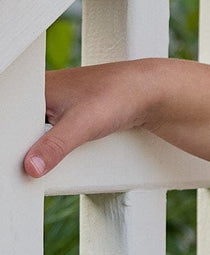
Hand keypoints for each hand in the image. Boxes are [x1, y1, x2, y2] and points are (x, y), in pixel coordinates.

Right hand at [23, 61, 157, 177]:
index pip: (14, 118)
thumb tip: (31, 167)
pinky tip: (62, 151)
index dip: (16, 141)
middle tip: (35, 162)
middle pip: (24, 128)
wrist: (149, 92)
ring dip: (44, 147)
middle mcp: (45, 93)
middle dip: (28, 146)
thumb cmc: (117, 95)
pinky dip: (57, 146)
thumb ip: (55, 146)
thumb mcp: (82, 124)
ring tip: (50, 155)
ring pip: (39, 133)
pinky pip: (54, 135)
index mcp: (39, 87)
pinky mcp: (71, 115)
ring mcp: (58, 104)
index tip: (22, 157)